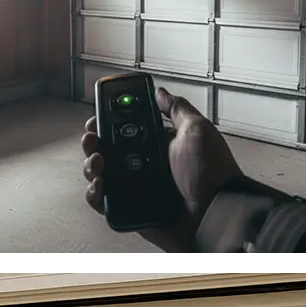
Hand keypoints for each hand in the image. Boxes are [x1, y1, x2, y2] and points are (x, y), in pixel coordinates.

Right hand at [81, 86, 243, 255]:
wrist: (214, 213)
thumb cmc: (211, 174)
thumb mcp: (197, 130)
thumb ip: (177, 109)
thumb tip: (161, 93)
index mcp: (156, 145)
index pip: (122, 130)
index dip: (106, 123)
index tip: (96, 119)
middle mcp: (142, 165)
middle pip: (104, 150)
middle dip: (93, 143)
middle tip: (93, 140)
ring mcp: (133, 188)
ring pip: (98, 174)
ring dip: (91, 166)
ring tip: (98, 163)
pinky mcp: (128, 209)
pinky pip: (101, 201)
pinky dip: (93, 193)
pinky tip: (100, 185)